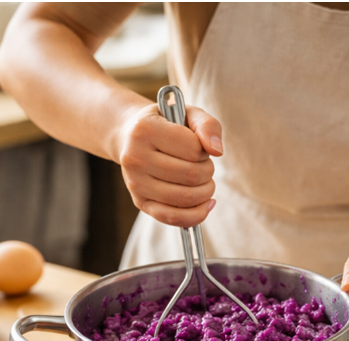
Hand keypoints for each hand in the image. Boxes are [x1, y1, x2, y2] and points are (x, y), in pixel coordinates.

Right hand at [117, 103, 223, 227]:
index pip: (192, 148)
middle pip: (191, 175)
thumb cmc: (165, 125)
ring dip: (206, 192)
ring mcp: (135, 182)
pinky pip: (173, 218)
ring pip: (185, 198)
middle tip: (204, 166)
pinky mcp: (139, 202)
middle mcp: (135, 157)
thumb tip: (217, 151)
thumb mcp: (187, 114)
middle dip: (208, 172)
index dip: (204, 150)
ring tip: (204, 182)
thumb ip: (207, 125)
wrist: (130, 137)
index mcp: (145, 130)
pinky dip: (196, 215)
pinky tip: (206, 204)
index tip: (198, 147)